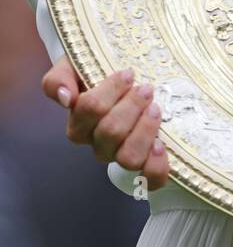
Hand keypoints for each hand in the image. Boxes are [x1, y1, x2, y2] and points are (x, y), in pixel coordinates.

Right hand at [42, 57, 169, 189]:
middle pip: (110, 132)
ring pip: (128, 157)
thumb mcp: (74, 67)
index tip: (129, 73)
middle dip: (132, 106)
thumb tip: (66, 98)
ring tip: (155, 109)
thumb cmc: (99, 74)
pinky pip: (150, 178)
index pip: (89, 109)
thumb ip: (58, 81)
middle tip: (146, 89)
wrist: (128, 84)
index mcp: (79, 123)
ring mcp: (120, 157)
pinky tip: (160, 145)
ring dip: (145, 131)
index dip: (111, 90)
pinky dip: (156, 166)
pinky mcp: (144, 167)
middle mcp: (97, 144)